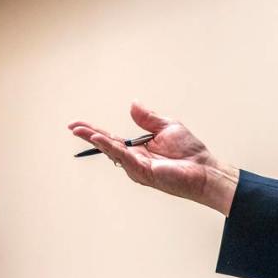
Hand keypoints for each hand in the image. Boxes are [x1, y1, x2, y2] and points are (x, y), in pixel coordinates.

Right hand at [68, 102, 239, 215]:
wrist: (205, 168)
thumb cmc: (189, 152)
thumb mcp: (167, 126)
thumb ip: (148, 118)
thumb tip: (132, 104)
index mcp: (138, 148)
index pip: (112, 138)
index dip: (94, 131)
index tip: (77, 124)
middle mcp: (134, 160)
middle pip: (107, 145)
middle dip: (89, 135)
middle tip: (73, 127)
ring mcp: (138, 168)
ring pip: (114, 152)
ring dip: (98, 141)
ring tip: (84, 131)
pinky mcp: (145, 173)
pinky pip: (125, 158)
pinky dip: (112, 149)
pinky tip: (102, 140)